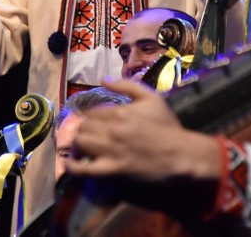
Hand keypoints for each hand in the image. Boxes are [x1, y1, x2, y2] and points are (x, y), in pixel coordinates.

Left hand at [68, 79, 220, 183]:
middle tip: (90, 134)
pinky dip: (73, 166)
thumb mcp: (152, 98)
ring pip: (81, 143)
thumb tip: (103, 79)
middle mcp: (111, 130)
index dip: (91, 117)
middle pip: (84, 126)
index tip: (95, 122)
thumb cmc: (167, 126)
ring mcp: (111, 151)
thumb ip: (127, 85)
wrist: (181, 154)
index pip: (92, 112)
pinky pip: (85, 169)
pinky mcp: (113, 170)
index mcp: (120, 112)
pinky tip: (69, 162)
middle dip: (84, 129)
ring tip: (84, 146)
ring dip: (79, 143)